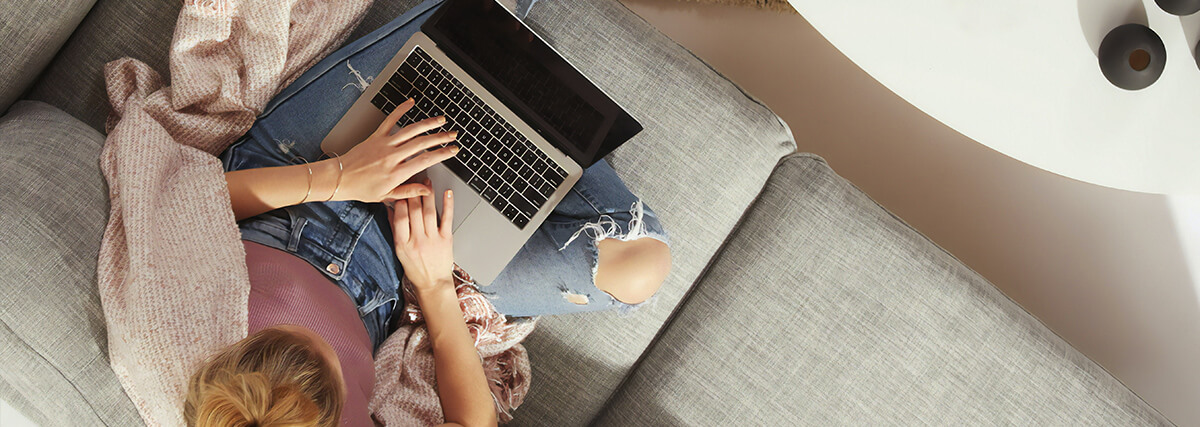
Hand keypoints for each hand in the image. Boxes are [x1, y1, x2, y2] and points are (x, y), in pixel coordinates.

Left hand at [333, 98, 458, 202]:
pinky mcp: (376, 136)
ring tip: (441, 120)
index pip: (425, 161)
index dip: (442, 154)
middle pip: (421, 143)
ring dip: (427, 124)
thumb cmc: (362, 189)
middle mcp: (392, 156)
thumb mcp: (387, 196)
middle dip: (440, 137)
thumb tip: (427, 190)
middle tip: (453, 135)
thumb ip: (409, 191)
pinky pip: (390, 120)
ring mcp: (384, 144)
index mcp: (396, 173)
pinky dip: (401, 110)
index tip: (453, 150)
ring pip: (410, 130)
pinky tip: (411, 103)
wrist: (340, 178)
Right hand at [388, 186, 454, 292]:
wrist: (433, 284)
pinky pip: (447, 218)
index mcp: (402, 244)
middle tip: (413, 179)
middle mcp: (417, 240)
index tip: (400, 189)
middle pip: (414, 211)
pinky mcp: (446, 239)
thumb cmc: (415, 268)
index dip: (400, 200)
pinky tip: (447, 192)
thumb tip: (390, 209)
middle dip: (413, 192)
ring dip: (427, 194)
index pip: (400, 217)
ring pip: (429, 212)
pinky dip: (448, 204)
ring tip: (426, 181)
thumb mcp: (398, 251)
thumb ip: (395, 229)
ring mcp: (433, 239)